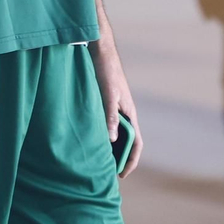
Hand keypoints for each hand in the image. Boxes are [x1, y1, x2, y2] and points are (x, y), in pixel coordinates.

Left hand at [91, 41, 142, 177]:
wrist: (98, 48)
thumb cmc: (106, 69)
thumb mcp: (107, 93)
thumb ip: (110, 115)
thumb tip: (111, 140)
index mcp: (129, 113)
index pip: (136, 143)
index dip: (131, 160)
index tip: (121, 175)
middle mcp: (124, 112)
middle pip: (125, 141)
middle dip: (118, 158)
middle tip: (104, 172)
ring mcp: (114, 108)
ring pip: (114, 133)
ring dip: (108, 146)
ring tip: (94, 160)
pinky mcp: (103, 102)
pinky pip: (104, 123)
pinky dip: (99, 134)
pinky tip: (86, 139)